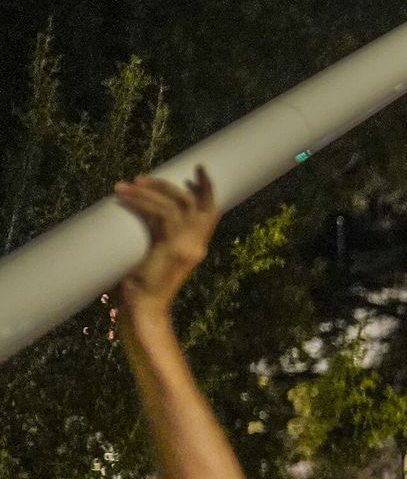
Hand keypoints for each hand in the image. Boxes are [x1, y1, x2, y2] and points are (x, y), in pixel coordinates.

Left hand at [113, 168, 218, 314]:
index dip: (207, 189)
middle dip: (169, 185)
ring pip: (175, 206)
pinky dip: (142, 202)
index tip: (198, 170)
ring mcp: (187, 247)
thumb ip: (159, 236)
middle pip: (193, 203)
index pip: (210, 212)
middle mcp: (197, 245)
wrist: (145, 308)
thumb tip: (143, 212)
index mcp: (197, 247)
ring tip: (126, 185)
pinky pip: (159, 216)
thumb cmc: (143, 286)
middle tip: (143, 176)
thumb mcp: (156, 256)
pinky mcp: (172, 248)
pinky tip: (125, 197)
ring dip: (149, 191)